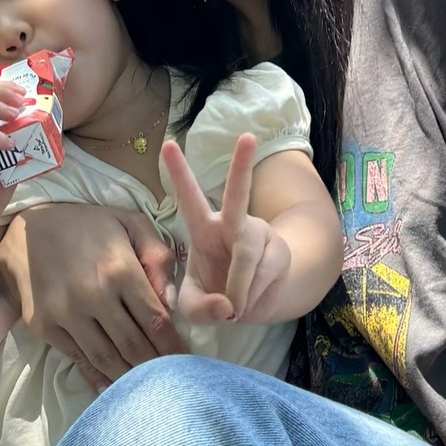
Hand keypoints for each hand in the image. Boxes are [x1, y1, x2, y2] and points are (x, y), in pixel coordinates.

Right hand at [0, 202, 186, 392]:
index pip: (155, 320)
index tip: (187, 360)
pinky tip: (113, 388)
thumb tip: (174, 301)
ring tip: (147, 388)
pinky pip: (78, 359)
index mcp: (120, 270)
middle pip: (133, 345)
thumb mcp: (131, 224)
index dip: (173, 345)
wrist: (28, 227)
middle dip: (156, 367)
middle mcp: (94, 296)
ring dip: (129, 378)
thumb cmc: (88, 225)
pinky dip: (98, 377)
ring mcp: (66, 315)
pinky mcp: (44, 327)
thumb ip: (159, 258)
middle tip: (171, 380)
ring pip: (106, 359)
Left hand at [162, 134, 291, 324]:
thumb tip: (226, 305)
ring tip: (233, 309)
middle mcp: (232, 224)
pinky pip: (262, 276)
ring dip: (237, 289)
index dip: (178, 172)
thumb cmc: (216, 295)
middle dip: (242, 165)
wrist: (257, 304)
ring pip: (246, 257)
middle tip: (247, 136)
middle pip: (237, 194)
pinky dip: (251, 298)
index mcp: (203, 229)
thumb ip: (198, 308)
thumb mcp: (194, 306)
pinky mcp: (278, 252)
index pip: (188, 197)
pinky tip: (248, 304)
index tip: (168, 143)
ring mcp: (258, 235)